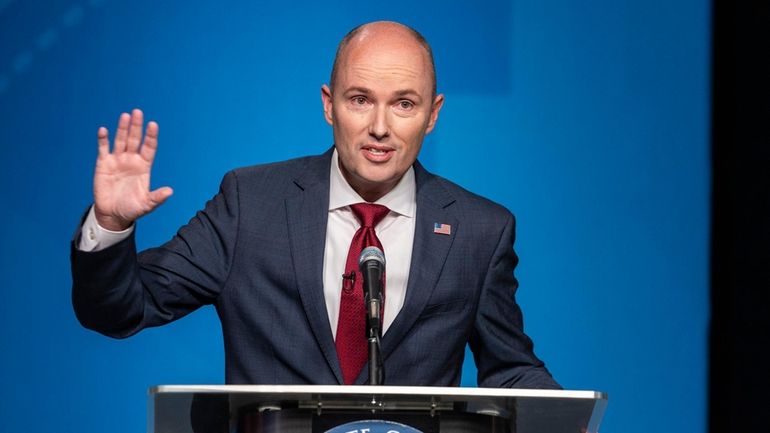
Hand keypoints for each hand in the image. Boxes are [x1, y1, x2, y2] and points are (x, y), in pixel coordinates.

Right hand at [93, 109, 172, 230]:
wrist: (113, 214)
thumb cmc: (132, 209)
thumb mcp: (147, 204)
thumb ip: (157, 197)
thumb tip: (170, 191)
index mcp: (144, 166)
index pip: (149, 148)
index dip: (151, 136)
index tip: (153, 124)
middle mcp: (132, 160)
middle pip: (135, 139)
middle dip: (136, 126)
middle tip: (138, 112)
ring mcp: (117, 160)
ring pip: (120, 141)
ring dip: (122, 128)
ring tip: (125, 116)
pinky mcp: (103, 164)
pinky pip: (103, 149)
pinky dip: (103, 139)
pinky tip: (104, 130)